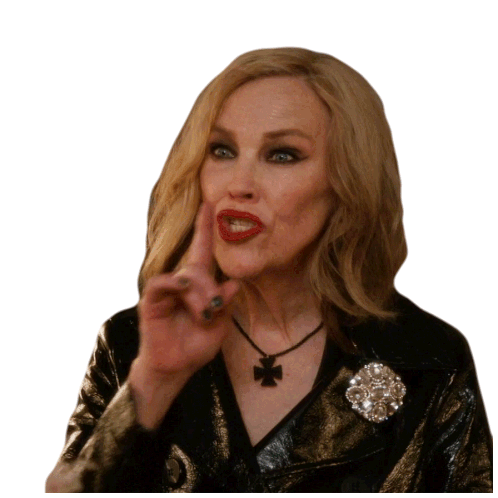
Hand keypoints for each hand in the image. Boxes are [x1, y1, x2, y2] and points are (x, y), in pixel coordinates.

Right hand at [135, 201, 239, 380]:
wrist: (175, 368)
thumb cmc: (196, 346)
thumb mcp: (220, 325)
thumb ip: (227, 304)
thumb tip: (235, 283)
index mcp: (199, 286)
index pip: (202, 251)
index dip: (206, 229)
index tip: (210, 203)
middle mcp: (182, 283)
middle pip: (199, 264)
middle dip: (209, 278)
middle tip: (214, 308)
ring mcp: (167, 290)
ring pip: (187, 276)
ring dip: (200, 295)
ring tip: (205, 314)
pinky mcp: (152, 300)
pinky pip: (163, 283)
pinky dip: (175, 284)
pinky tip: (184, 289)